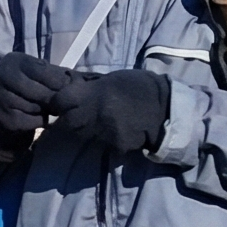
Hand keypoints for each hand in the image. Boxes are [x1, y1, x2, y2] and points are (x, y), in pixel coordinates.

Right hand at [0, 52, 74, 149]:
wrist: (4, 104)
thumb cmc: (28, 83)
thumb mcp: (38, 72)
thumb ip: (55, 74)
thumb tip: (76, 81)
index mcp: (13, 62)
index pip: (41, 71)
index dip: (58, 81)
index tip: (69, 87)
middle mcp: (2, 78)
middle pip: (38, 91)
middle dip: (54, 98)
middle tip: (64, 101)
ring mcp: (0, 99)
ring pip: (35, 108)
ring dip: (47, 110)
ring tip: (51, 107)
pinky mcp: (2, 118)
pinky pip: (30, 122)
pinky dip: (40, 120)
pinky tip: (41, 116)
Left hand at [56, 69, 171, 154]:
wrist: (166, 107)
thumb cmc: (139, 87)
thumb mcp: (111, 79)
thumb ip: (90, 88)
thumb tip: (71, 90)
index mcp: (93, 93)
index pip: (59, 101)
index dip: (59, 102)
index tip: (63, 102)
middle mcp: (94, 114)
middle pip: (67, 122)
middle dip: (69, 119)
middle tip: (78, 115)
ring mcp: (104, 132)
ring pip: (81, 135)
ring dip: (84, 130)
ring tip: (98, 123)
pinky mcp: (115, 146)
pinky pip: (101, 145)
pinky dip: (104, 141)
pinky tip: (114, 133)